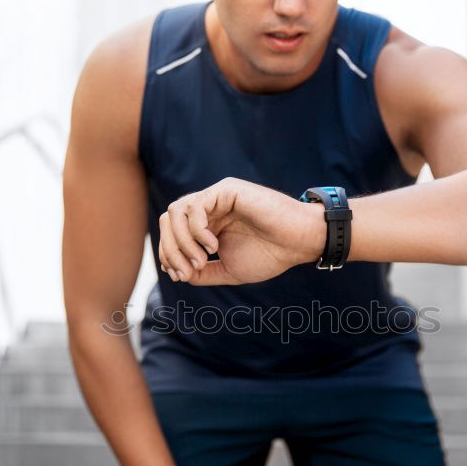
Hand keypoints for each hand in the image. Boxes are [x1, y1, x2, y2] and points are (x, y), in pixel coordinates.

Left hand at [157, 177, 324, 285]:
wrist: (298, 243)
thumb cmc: (271, 254)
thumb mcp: (229, 270)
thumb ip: (203, 273)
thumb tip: (177, 273)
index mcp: (208, 224)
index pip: (172, 232)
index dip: (168, 254)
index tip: (181, 275)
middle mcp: (209, 207)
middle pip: (168, 219)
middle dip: (171, 248)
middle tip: (189, 271)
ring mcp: (217, 196)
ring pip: (176, 211)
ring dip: (182, 241)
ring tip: (201, 260)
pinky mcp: (226, 190)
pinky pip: (195, 206)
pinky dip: (197, 230)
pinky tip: (213, 246)